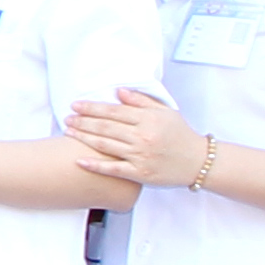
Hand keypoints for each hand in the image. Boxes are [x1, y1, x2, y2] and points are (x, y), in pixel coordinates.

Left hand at [66, 90, 203, 187]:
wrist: (197, 161)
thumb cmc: (180, 135)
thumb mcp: (165, 112)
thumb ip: (141, 101)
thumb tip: (118, 91)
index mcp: (148, 119)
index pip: (114, 111)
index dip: (92, 108)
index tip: (76, 105)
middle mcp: (142, 137)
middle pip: (106, 127)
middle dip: (83, 122)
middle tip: (67, 118)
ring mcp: (140, 156)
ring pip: (106, 145)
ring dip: (84, 138)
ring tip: (68, 132)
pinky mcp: (140, 173)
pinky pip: (113, 169)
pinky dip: (95, 165)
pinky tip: (79, 160)